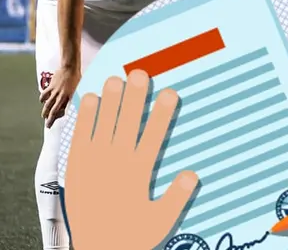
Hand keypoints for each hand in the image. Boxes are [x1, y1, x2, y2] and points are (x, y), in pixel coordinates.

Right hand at [40, 66, 81, 127]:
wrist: (70, 68)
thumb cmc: (78, 78)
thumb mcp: (81, 89)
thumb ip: (78, 97)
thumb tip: (81, 104)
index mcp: (71, 97)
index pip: (66, 111)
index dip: (63, 118)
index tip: (62, 124)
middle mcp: (62, 96)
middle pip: (54, 111)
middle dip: (50, 120)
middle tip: (48, 125)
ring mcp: (55, 92)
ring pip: (48, 105)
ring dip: (45, 112)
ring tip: (44, 116)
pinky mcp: (51, 87)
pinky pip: (44, 95)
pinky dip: (42, 99)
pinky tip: (42, 101)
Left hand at [65, 70, 199, 249]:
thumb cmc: (132, 236)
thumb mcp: (161, 221)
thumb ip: (177, 197)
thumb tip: (193, 174)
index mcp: (137, 175)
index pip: (153, 137)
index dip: (162, 114)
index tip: (171, 93)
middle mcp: (114, 166)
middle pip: (126, 125)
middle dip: (134, 98)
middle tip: (140, 73)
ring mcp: (92, 165)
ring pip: (102, 127)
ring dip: (110, 102)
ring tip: (116, 78)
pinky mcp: (75, 169)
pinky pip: (79, 138)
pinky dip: (85, 119)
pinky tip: (90, 100)